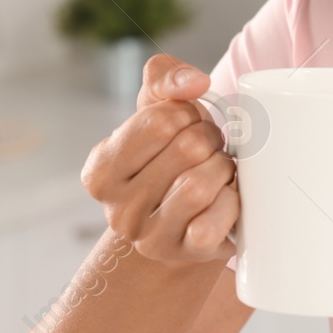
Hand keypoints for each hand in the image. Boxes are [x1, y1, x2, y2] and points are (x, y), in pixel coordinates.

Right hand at [80, 53, 237, 263]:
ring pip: (200, 184)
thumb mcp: (158, 108)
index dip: (187, 114)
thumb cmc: (171, 155)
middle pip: (187, 149)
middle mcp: (117, 210)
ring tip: (218, 171)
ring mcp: (150, 238)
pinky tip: (226, 198)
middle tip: (209, 149)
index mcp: (101, 170)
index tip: (187, 125)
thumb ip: (165, 78)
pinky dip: (231, 202)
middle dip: (210, 140)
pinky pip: (214, 222)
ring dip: (222, 168)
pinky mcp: (185, 255)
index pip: (160, 121)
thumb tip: (194, 82)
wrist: (188, 217)